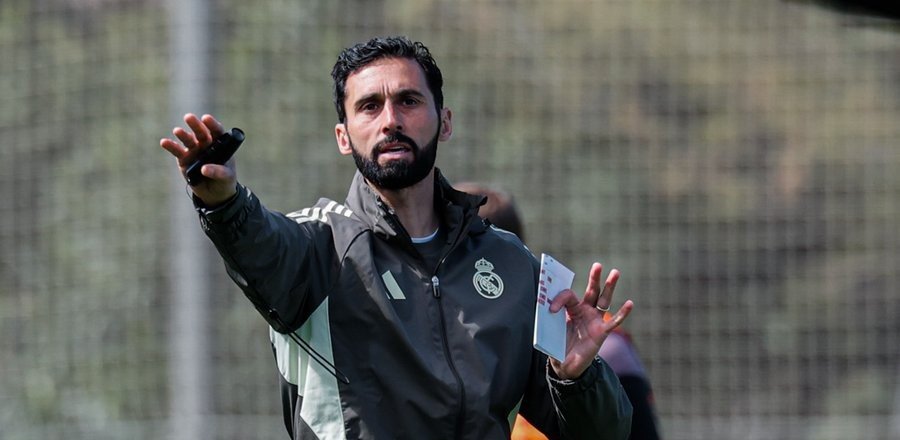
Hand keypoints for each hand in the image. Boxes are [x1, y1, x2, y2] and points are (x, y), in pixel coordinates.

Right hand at [160, 113, 237, 205]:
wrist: (214, 193)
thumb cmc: (225, 180)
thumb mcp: (226, 176)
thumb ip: (218, 171)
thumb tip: (204, 169)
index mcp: (220, 144)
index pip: (217, 131)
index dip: (212, 124)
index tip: (206, 118)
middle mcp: (206, 144)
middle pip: (201, 132)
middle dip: (195, 125)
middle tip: (189, 117)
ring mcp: (194, 150)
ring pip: (188, 140)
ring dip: (183, 135)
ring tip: (177, 131)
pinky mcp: (184, 159)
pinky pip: (177, 151)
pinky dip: (171, 146)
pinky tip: (164, 142)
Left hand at [548, 262, 632, 378]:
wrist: (565, 366)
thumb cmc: (558, 346)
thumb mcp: (550, 332)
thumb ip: (547, 321)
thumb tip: (543, 310)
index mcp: (571, 309)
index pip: (568, 296)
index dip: (559, 299)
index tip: (551, 310)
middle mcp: (585, 311)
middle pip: (591, 291)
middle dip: (594, 278)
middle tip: (597, 265)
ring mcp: (595, 321)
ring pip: (604, 300)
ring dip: (609, 287)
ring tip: (615, 272)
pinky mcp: (602, 332)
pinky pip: (614, 322)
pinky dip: (622, 313)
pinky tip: (630, 303)